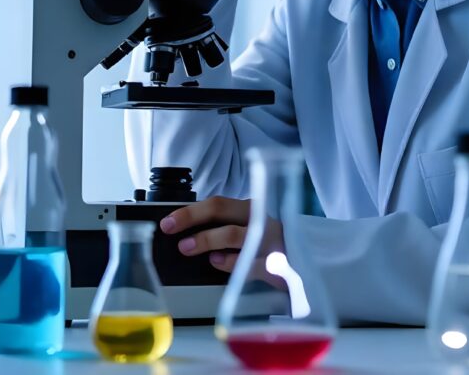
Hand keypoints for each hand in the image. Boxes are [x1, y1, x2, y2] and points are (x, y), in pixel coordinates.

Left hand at [160, 196, 283, 277]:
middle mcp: (258, 219)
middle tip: (170, 229)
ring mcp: (267, 241)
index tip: (167, 222)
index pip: (216, 204)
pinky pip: (248, 263)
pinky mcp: (274, 263)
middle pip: (223, 210)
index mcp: (249, 209)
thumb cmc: (266, 247)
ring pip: (236, 234)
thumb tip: (184, 232)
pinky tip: (216, 262)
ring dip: (208, 239)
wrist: (301, 265)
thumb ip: (223, 228)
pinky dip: (229, 262)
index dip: (189, 211)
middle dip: (193, 218)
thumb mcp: (247, 230)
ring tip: (187, 247)